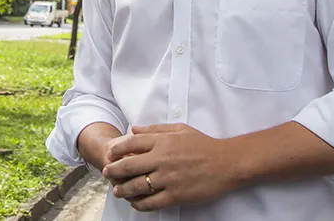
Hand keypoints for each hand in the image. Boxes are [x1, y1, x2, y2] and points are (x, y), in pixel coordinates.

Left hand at [101, 124, 236, 211]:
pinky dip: (139, 204)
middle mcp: (162, 159)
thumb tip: (134, 129)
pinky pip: (151, 202)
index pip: (131, 144)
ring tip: (118, 191)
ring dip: (123, 189)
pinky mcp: (175, 195)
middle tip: (107, 173)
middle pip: (129, 166)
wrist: (226, 164)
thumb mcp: (180, 129)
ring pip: (137, 186)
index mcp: (163, 142)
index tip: (110, 155)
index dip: (117, 150)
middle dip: (114, 171)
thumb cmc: (204, 146)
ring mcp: (168, 179)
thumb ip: (155, 129)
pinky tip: (136, 203)